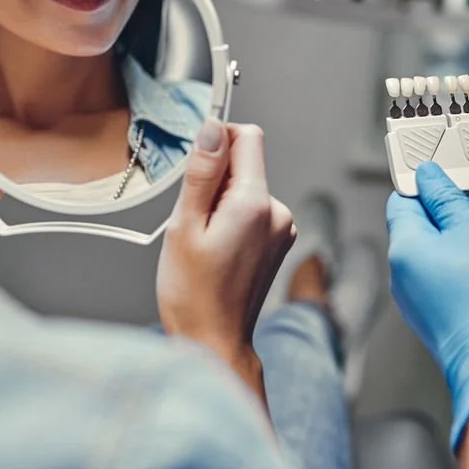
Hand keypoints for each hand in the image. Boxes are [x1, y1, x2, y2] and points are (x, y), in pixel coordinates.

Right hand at [157, 119, 294, 370]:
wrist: (214, 340)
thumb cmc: (194, 294)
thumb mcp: (185, 226)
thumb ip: (203, 173)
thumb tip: (213, 128)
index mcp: (256, 204)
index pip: (248, 137)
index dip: (218, 140)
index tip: (196, 166)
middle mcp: (278, 213)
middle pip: (246, 164)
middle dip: (215, 179)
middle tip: (195, 219)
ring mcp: (282, 229)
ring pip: (247, 188)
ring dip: (222, 201)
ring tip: (206, 240)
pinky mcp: (278, 241)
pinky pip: (253, 210)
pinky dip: (233, 218)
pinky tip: (218, 248)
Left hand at [387, 162, 468, 451]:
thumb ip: (447, 199)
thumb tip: (426, 176)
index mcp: (404, 248)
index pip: (403, 199)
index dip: (433, 188)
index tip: (462, 186)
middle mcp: (402, 273)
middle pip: (427, 223)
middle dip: (465, 215)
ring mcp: (416, 296)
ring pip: (443, 248)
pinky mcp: (434, 314)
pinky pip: (447, 275)